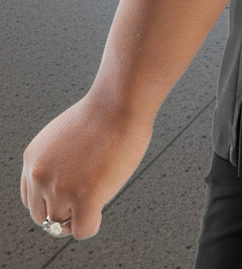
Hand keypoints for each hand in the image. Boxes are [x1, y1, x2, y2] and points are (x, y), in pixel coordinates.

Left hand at [21, 92, 152, 239]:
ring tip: (95, 201)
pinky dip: (92, 225)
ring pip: (61, 226)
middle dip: (62, 212)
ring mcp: (61, 189)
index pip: (30, 197)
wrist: (119, 103)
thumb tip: (67, 184)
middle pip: (42, 216)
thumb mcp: (63, 135)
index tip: (66, 197)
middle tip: (82, 202)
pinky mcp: (85, 198)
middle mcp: (41, 176)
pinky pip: (83, 230)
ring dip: (77, 217)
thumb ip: (56, 160)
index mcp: (33, 159)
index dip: (49, 201)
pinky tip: (100, 211)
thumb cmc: (102, 113)